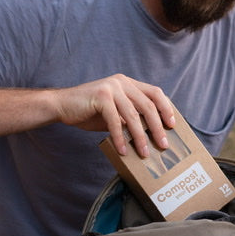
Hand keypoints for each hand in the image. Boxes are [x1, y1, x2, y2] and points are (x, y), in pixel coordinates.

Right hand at [54, 74, 174, 157]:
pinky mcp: (100, 96)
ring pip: (133, 115)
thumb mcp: (115, 113)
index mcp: (128, 83)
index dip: (166, 109)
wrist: (62, 106)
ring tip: (144, 153)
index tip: (172, 125)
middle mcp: (122, 82)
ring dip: (140, 136)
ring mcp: (111, 87)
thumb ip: (130, 118)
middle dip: (157, 127)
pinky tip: (123, 151)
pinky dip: (120, 137)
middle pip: (148, 105)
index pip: (155, 93)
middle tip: (163, 145)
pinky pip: (115, 120)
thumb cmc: (89, 111)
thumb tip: (150, 135)